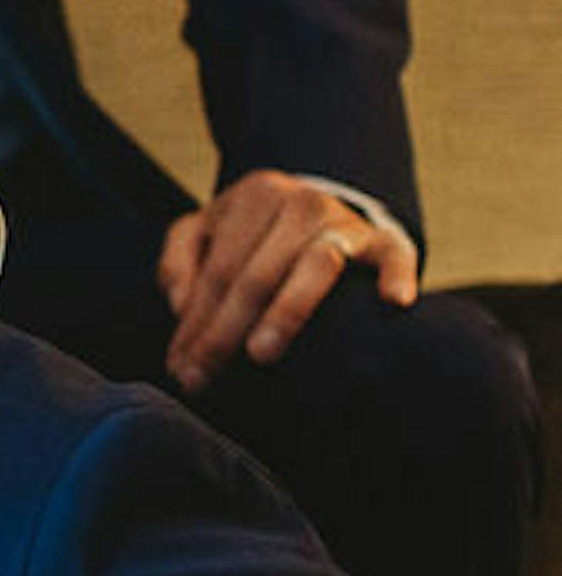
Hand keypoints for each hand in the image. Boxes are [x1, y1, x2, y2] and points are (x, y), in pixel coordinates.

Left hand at [156, 170, 418, 391]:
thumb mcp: (206, 229)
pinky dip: (396, 275)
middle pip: (255, 276)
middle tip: (202, 378)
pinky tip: (392, 301)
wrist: (325, 204)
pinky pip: (396, 257)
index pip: (217, 271)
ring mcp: (347, 223)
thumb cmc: (255, 232)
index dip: (195, 323)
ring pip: (315, 266)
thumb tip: (179, 304)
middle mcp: (301, 204)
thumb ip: (179, 260)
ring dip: (285, 312)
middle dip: (223, 333)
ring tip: (260, 353)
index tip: (179, 368)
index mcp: (254, 197)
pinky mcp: (387, 242)